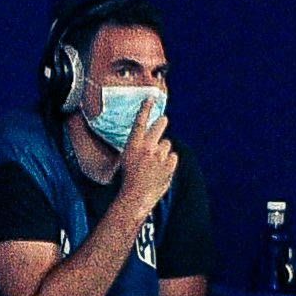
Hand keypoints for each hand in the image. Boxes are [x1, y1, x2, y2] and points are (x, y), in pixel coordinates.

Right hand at [114, 97, 177, 216]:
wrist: (135, 197)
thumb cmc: (124, 181)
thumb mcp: (122, 162)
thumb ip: (134, 150)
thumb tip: (140, 145)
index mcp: (133, 145)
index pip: (140, 121)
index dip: (145, 109)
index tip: (150, 99)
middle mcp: (148, 147)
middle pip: (160, 125)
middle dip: (162, 122)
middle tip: (162, 122)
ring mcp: (160, 155)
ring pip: (167, 143)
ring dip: (163, 149)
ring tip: (155, 161)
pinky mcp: (170, 164)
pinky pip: (173, 157)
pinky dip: (169, 161)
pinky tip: (161, 169)